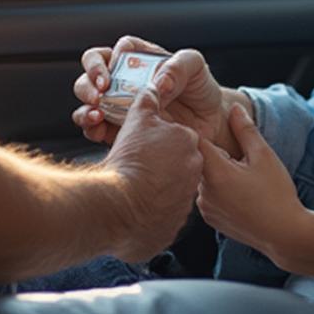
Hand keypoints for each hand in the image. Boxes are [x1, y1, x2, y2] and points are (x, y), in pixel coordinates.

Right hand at [72, 35, 226, 146]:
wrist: (210, 123)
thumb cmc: (200, 88)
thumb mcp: (195, 66)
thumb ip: (178, 66)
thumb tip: (158, 82)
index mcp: (136, 60)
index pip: (110, 53)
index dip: (102, 62)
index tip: (109, 76)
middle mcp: (122, 82)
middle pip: (89, 77)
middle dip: (88, 85)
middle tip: (99, 95)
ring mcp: (118, 107)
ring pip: (88, 104)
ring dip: (85, 108)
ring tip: (96, 116)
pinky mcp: (120, 131)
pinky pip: (97, 130)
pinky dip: (93, 131)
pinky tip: (100, 132)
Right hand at [102, 85, 201, 261]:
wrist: (119, 207)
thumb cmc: (132, 159)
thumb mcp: (139, 118)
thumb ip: (149, 99)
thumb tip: (154, 85)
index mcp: (190, 143)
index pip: (180, 137)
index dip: (161, 139)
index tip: (147, 144)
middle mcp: (194, 172)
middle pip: (177, 165)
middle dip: (160, 164)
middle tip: (139, 164)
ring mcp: (185, 202)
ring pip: (171, 191)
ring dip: (156, 188)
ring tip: (134, 185)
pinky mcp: (173, 227)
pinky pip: (163, 216)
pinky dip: (151, 213)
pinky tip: (135, 207)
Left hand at [196, 103, 305, 265]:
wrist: (285, 235)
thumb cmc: (277, 194)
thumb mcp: (263, 155)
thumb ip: (244, 129)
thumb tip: (233, 107)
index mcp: (215, 173)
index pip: (195, 140)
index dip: (205, 130)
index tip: (216, 130)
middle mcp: (203, 192)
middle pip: (199, 158)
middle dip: (215, 151)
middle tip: (238, 156)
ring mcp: (204, 207)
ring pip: (203, 175)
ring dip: (216, 170)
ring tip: (242, 177)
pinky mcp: (210, 218)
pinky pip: (206, 192)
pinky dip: (218, 187)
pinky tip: (239, 192)